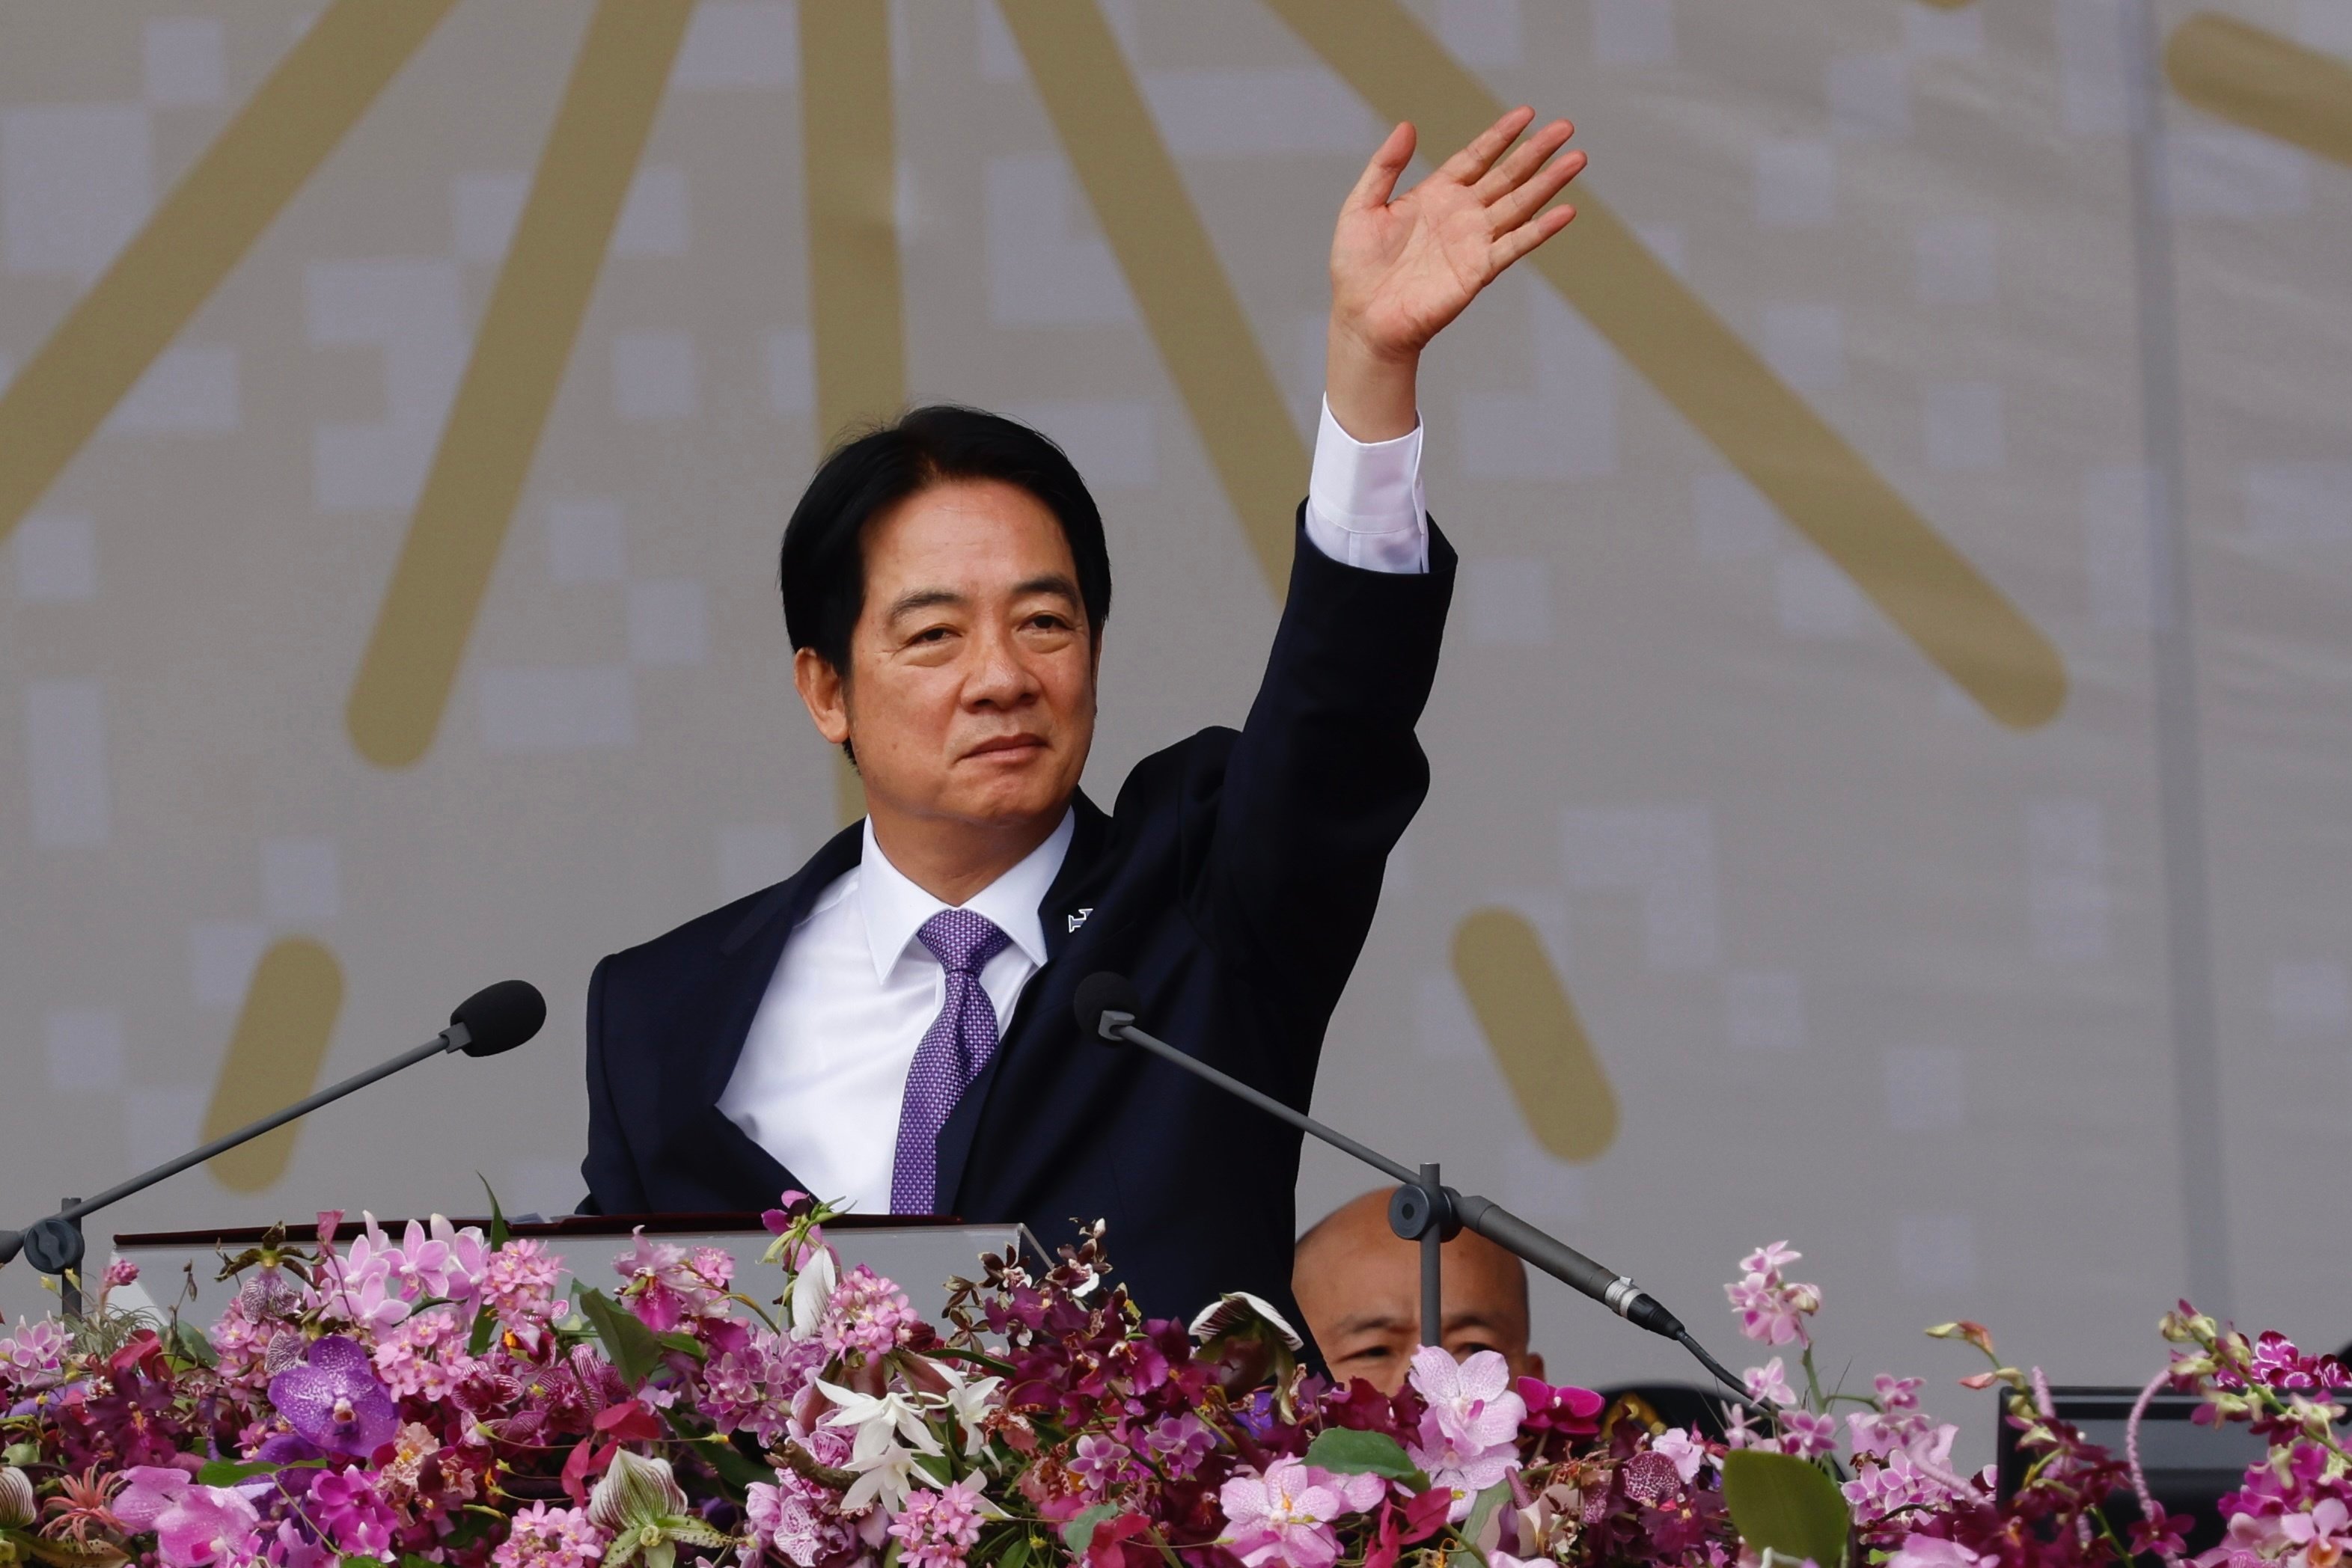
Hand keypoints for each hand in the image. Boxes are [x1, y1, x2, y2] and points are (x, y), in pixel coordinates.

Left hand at [1325, 108, 1583, 440]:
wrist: (1362, 319)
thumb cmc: (1357, 267)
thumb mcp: (1361, 206)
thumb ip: (1385, 166)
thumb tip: (1408, 126)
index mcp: (1436, 195)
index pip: (1476, 157)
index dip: (1501, 135)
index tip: (1527, 113)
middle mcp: (1461, 215)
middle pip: (1507, 176)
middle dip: (1537, 151)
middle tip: (1566, 127)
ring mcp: (1473, 242)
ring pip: (1519, 205)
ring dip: (1549, 183)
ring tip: (1577, 159)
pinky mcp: (1478, 271)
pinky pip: (1515, 246)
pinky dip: (1541, 230)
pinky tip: (1565, 212)